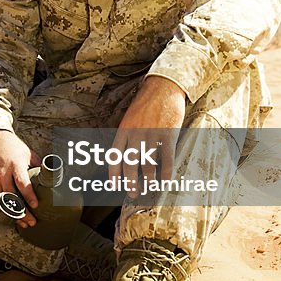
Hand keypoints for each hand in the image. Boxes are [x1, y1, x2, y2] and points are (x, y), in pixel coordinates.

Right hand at [0, 129, 40, 227]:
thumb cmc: (14, 148)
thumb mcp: (29, 154)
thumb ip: (38, 167)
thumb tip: (52, 177)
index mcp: (16, 165)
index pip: (22, 183)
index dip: (29, 195)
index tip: (35, 205)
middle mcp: (4, 173)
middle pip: (12, 197)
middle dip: (22, 211)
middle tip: (32, 221)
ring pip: (2, 201)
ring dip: (13, 214)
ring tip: (23, 223)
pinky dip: (2, 209)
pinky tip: (11, 216)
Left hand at [111, 75, 186, 192]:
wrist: (164, 87)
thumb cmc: (147, 102)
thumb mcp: (130, 117)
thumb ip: (128, 135)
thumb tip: (128, 156)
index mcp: (123, 130)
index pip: (114, 157)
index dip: (113, 174)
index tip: (114, 185)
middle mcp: (135, 135)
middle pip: (130, 165)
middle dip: (131, 183)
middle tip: (133, 193)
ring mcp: (152, 136)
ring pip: (148, 166)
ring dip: (149, 181)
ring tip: (150, 188)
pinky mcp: (168, 135)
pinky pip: (166, 160)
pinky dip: (166, 174)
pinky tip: (166, 181)